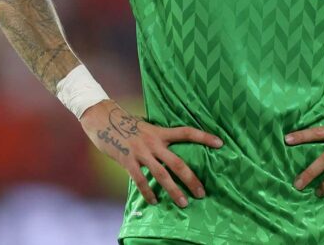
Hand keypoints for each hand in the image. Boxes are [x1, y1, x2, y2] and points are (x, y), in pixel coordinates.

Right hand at [79, 100, 222, 206]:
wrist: (102, 120)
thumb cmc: (126, 124)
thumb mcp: (147, 128)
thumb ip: (159, 138)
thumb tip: (171, 147)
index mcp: (160, 132)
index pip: (187, 133)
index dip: (204, 137)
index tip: (220, 143)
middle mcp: (153, 142)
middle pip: (177, 162)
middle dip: (191, 179)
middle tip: (202, 193)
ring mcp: (141, 152)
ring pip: (162, 175)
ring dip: (173, 190)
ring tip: (183, 203)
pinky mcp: (128, 161)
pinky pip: (141, 180)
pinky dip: (148, 192)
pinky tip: (155, 201)